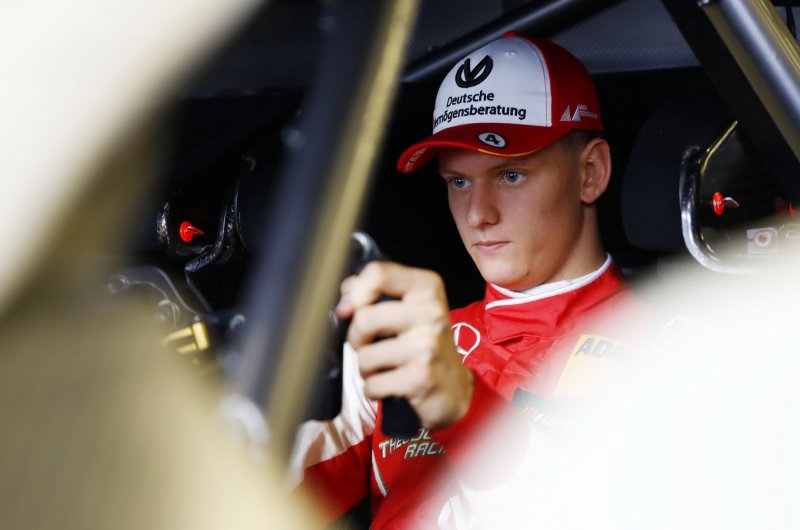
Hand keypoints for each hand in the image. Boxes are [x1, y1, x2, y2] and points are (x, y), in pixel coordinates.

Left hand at [335, 261, 473, 429]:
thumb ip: (376, 292)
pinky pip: (373, 384)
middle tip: (369, 346)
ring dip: (366, 368)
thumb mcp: (410, 309)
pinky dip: (373, 389)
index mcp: (427, 288)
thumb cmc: (424, 344)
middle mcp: (430, 312)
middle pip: (364, 318)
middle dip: (356, 339)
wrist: (455, 388)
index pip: (378, 274)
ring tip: (383, 368)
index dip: (355, 293)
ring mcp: (427, 345)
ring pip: (365, 355)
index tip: (351, 309)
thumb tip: (345, 297)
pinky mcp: (421, 377)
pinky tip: (390, 385)